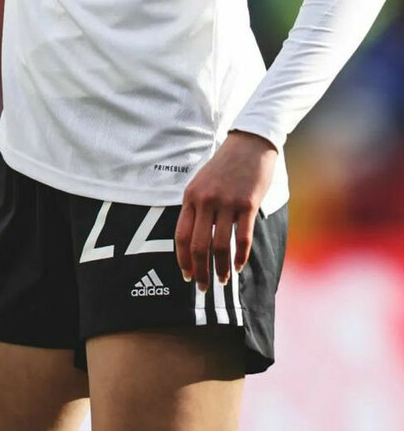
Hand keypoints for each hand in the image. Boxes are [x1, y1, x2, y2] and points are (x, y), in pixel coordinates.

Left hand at [174, 130, 277, 289]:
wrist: (250, 143)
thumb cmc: (225, 166)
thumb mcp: (202, 182)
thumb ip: (196, 207)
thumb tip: (193, 241)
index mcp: (191, 196)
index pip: (181, 235)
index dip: (182, 260)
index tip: (186, 275)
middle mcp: (206, 200)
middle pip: (198, 245)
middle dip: (200, 271)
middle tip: (204, 287)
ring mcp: (226, 202)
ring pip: (220, 245)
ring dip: (221, 268)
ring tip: (223, 279)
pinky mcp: (247, 204)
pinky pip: (242, 238)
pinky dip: (240, 256)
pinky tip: (239, 266)